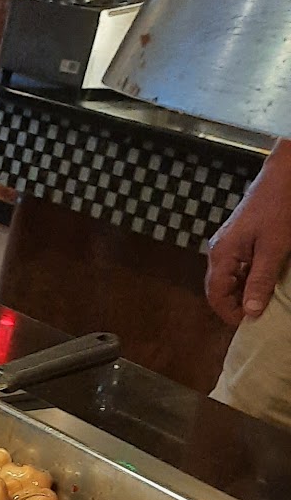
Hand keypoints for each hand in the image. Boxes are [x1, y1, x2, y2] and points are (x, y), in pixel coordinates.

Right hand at [206, 143, 290, 326]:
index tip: (252, 323)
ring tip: (267, 298)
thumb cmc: (279, 209)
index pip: (216, 296)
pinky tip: (268, 279)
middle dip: (239, 304)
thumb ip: (260, 281)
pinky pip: (239, 268)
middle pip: (220, 290)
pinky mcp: (239, 240)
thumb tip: (251, 312)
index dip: (231, 314)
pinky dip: (251, 278)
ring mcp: (228, 245)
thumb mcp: (274, 249)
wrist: (284, 176)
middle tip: (262, 313)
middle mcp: (219, 252)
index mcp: (221, 255)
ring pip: (231, 279)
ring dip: (246, 291)